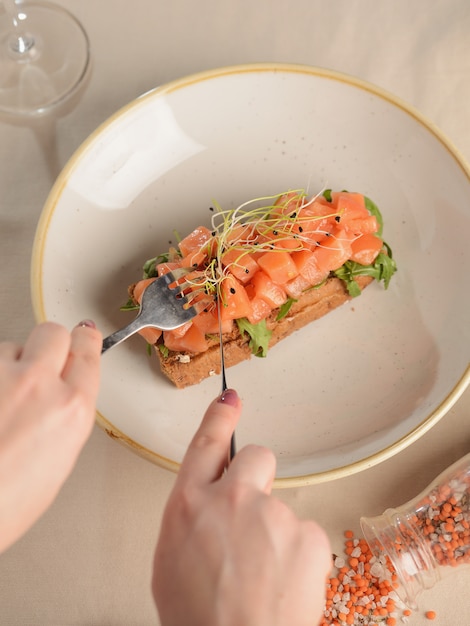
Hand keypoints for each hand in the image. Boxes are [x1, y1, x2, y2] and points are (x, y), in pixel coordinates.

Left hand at [0, 321, 101, 552]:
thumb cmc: (6, 503)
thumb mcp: (59, 460)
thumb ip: (66, 414)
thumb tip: (63, 391)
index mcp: (70, 408)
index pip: (87, 351)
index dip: (85, 340)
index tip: (84, 333)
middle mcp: (37, 385)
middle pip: (52, 332)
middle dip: (50, 343)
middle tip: (42, 359)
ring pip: (10, 346)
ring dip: (9, 365)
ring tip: (2, 399)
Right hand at [152, 389, 330, 625]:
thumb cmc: (198, 619)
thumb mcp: (171, 561)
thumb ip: (193, 519)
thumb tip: (208, 509)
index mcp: (190, 505)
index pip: (206, 444)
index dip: (220, 416)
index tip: (230, 398)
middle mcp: (231, 499)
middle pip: (257, 456)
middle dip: (258, 473)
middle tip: (254, 514)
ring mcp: (272, 514)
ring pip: (282, 506)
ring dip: (276, 532)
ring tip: (263, 575)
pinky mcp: (307, 535)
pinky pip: (306, 535)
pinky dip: (298, 556)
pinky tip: (283, 584)